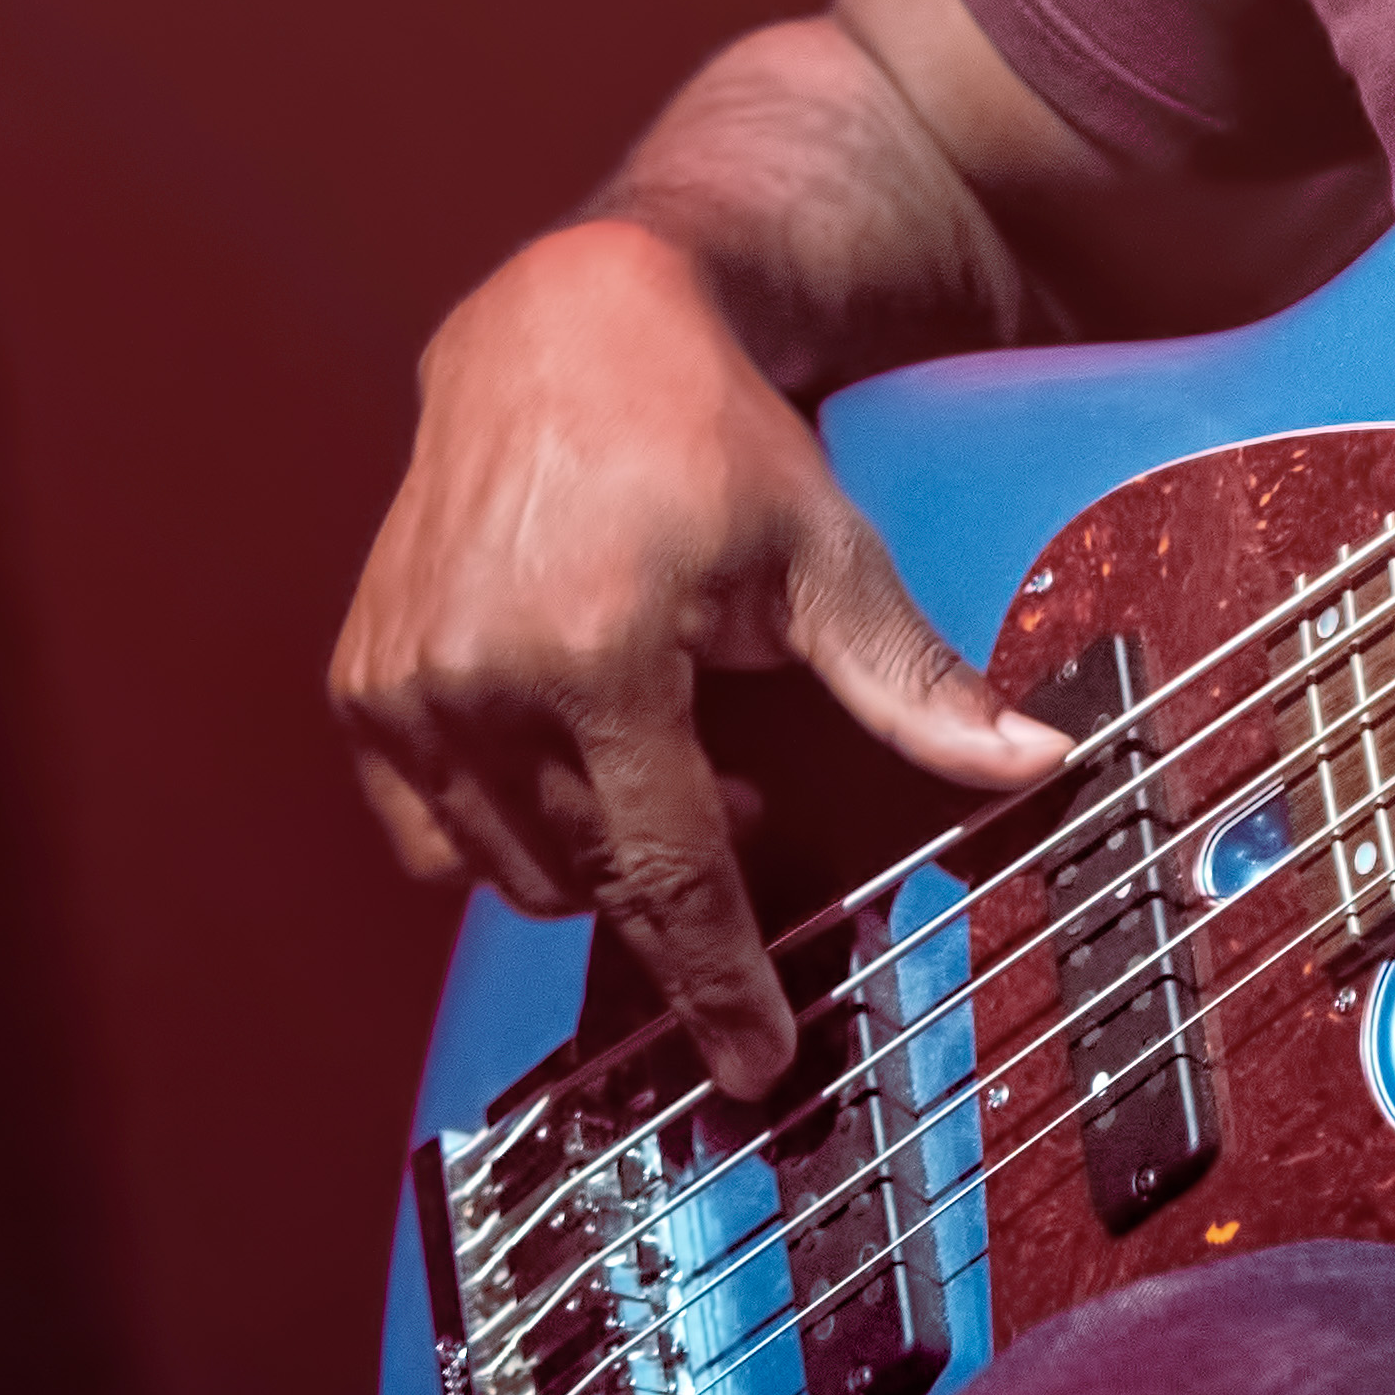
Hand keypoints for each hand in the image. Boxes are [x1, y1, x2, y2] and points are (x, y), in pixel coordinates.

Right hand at [327, 216, 1065, 1095]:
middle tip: (736, 779)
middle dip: (674, 872)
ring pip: (512, 871)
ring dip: (596, 844)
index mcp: (597, 659)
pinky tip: (571, 741)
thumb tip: (1034, 762)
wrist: (565, 331)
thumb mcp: (824, 551)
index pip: (669, 871)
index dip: (718, 980)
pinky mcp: (361, 687)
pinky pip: (433, 835)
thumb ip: (910, 680)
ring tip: (660, 739)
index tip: (755, 1063)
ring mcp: (405, 691)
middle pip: (593, 879)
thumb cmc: (706, 432)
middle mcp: (480, 685)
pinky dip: (509, 823)